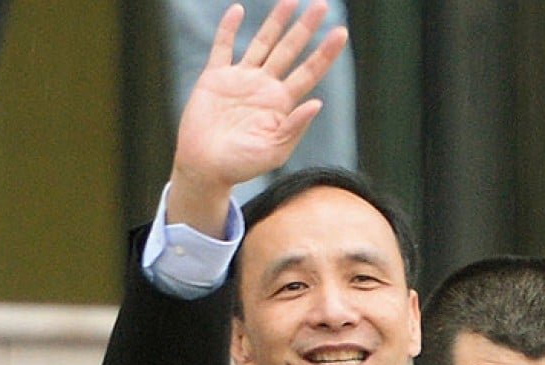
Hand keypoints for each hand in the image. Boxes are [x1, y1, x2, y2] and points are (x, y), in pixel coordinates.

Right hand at [168, 0, 347, 234]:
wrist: (204, 168)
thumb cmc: (240, 166)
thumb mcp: (274, 152)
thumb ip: (294, 128)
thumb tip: (317, 103)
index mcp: (281, 104)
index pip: (309, 72)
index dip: (325, 53)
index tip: (340, 33)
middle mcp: (264, 87)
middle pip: (289, 50)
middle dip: (305, 28)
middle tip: (322, 5)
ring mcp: (240, 80)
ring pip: (262, 43)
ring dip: (275, 22)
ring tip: (291, 0)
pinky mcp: (214, 78)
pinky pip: (222, 47)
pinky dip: (228, 29)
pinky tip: (237, 11)